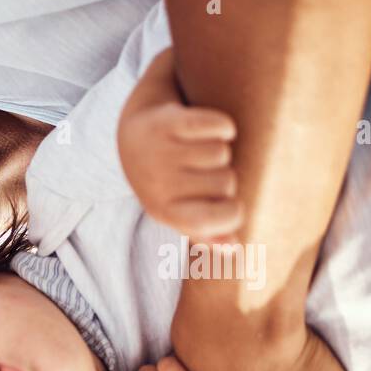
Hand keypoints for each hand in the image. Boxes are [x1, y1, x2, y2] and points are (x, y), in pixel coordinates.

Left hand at [118, 51, 242, 239]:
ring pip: (221, 153)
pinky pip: (217, 125)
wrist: (135, 135)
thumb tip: (233, 249)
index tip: (235, 207)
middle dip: (226, 176)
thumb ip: (206, 232)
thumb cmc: (165, 181)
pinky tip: (214, 129)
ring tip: (201, 150)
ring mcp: (161, 151)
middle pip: (225, 182)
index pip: (206, 222)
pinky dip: (222, 125)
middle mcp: (158, 183)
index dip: (231, 216)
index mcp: (163, 210)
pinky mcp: (169, 121)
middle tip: (207, 170)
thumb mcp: (178, 210)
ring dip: (221, 148)